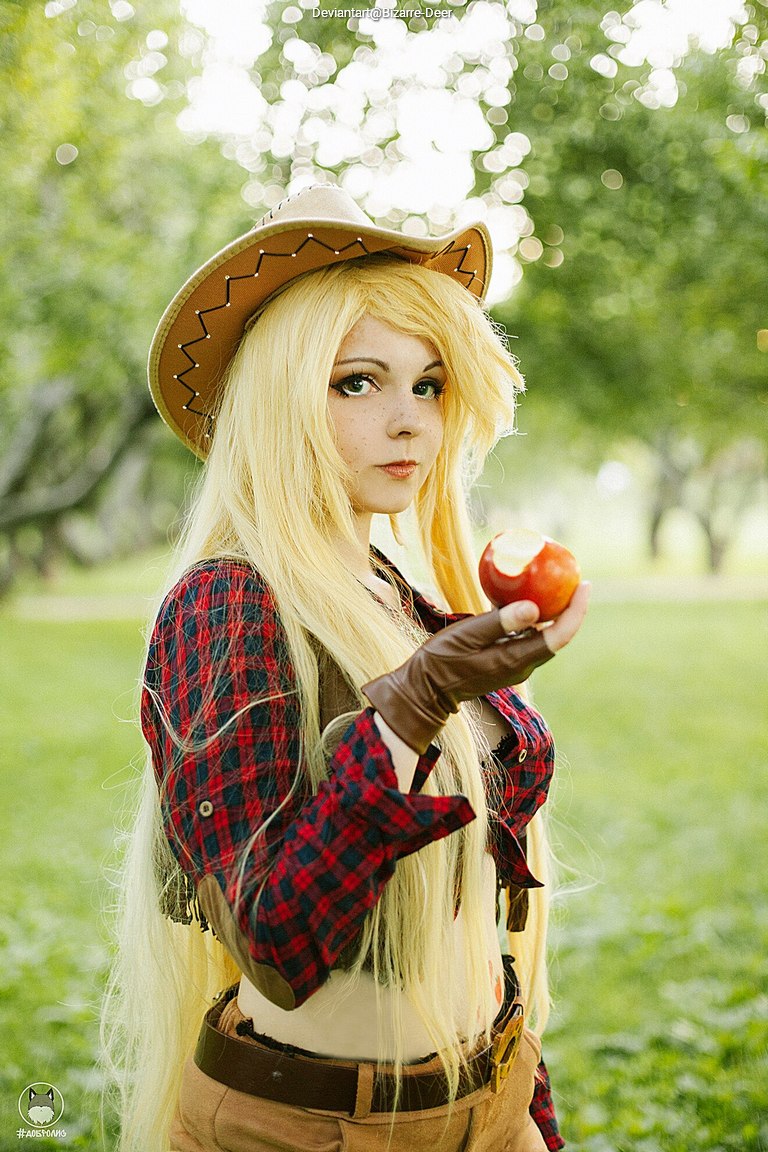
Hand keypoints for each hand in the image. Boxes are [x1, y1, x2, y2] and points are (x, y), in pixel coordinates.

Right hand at [363, 598, 565, 755]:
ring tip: (557, 585)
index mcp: (516, 659)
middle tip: (575, 579)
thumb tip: (535, 609)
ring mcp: (515, 665)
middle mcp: (522, 665)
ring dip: (555, 613)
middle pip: (558, 636)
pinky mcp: (506, 661)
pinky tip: (527, 600)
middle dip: (571, 609)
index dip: (576, 611)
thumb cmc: (442, 661)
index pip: (558, 636)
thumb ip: (499, 623)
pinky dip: (535, 619)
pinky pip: (529, 638)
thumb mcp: (467, 636)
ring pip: (545, 637)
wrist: (427, 690)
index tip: (584, 585)